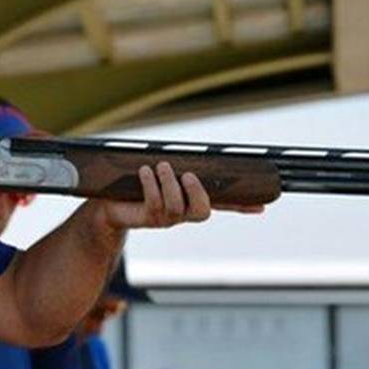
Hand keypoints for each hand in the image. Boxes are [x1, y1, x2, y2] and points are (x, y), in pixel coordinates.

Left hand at [96, 162, 263, 231]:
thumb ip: (175, 164)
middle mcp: (181, 212)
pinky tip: (144, 172)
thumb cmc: (133, 183)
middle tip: (187, 174)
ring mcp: (165, 218)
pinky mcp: (147, 219)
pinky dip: (151, 185)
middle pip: (203, 211)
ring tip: (160, 166)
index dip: (242, 206)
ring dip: (170, 182)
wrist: (106, 203)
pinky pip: (155, 205)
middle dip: (197, 193)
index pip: (222, 204)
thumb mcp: (157, 171)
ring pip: (177, 207)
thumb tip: (185, 149)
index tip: (262, 206)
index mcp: (190, 199)